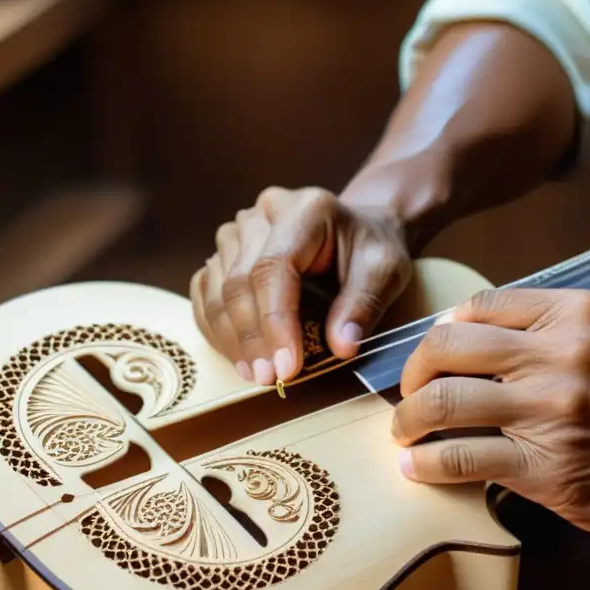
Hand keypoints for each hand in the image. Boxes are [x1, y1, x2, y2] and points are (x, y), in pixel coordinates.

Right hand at [190, 186, 412, 384]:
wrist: (355, 230)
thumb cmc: (369, 250)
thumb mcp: (385, 272)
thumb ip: (364, 305)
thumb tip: (341, 347)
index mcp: (305, 210)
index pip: (274, 266)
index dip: (275, 320)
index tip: (287, 366)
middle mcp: (263, 214)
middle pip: (240, 280)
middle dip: (252, 337)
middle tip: (269, 379)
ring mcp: (237, 231)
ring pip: (217, 288)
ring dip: (232, 338)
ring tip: (255, 374)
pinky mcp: (224, 252)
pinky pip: (205, 292)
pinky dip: (216, 328)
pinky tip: (238, 356)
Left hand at [391, 288, 589, 537]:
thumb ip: (566, 317)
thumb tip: (498, 323)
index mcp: (576, 313)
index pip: (480, 307)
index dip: (443, 329)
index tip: (434, 352)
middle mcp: (558, 355)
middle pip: (447, 347)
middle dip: (412, 370)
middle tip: (408, 391)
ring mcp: (550, 413)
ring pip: (444, 402)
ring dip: (408, 419)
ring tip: (403, 432)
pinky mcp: (548, 469)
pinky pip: (464, 459)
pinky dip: (429, 463)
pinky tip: (418, 468)